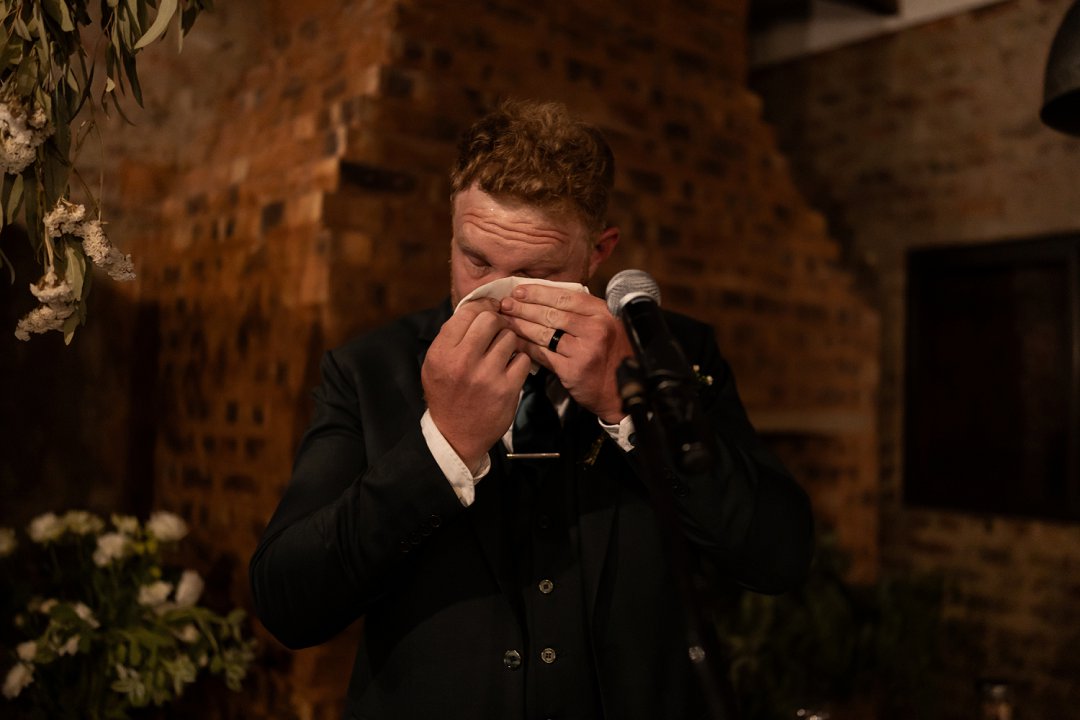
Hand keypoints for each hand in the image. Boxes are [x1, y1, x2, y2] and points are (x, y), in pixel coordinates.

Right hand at [422, 298, 532, 468]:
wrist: (455, 435)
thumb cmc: (446, 394)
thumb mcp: (435, 363)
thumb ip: (452, 336)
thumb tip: (477, 307)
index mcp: (442, 352)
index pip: (468, 312)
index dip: (483, 306)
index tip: (490, 310)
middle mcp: (462, 361)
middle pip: (491, 320)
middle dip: (498, 321)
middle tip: (497, 331)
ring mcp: (486, 376)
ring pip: (510, 337)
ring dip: (509, 342)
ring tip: (502, 353)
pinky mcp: (507, 389)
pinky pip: (523, 359)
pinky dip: (520, 361)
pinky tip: (510, 369)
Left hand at [499, 284, 633, 423]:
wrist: (622, 392)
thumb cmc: (610, 356)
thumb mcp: (605, 326)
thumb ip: (582, 313)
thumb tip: (546, 297)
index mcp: (602, 313)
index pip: (566, 296)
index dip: (539, 292)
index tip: (519, 290)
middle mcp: (595, 329)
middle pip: (552, 313)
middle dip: (524, 307)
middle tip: (505, 304)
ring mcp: (584, 350)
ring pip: (544, 333)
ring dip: (521, 325)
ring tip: (505, 320)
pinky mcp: (573, 370)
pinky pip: (542, 354)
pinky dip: (526, 347)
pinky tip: (514, 342)